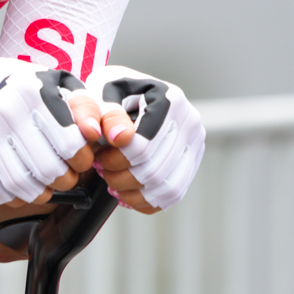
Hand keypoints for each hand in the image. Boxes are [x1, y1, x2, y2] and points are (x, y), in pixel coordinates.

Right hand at [0, 58, 88, 205]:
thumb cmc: (28, 87)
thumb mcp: (61, 85)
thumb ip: (84, 108)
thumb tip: (94, 133)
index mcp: (35, 93)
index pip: (69, 144)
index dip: (82, 160)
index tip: (82, 159)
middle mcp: (7, 110)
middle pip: (47, 168)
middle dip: (65, 180)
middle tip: (68, 175)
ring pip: (20, 183)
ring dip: (41, 194)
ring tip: (49, 187)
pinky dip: (14, 196)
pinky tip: (25, 189)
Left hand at [85, 65, 205, 211]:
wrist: (128, 94)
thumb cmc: (111, 92)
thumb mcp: (99, 93)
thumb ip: (104, 113)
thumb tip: (119, 138)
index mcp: (170, 100)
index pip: (142, 147)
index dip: (114, 160)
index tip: (97, 156)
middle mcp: (190, 121)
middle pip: (155, 170)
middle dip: (121, 178)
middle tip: (102, 171)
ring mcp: (196, 143)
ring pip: (167, 188)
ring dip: (134, 194)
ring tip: (113, 184)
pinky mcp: (193, 161)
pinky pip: (174, 194)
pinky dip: (147, 201)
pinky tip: (127, 193)